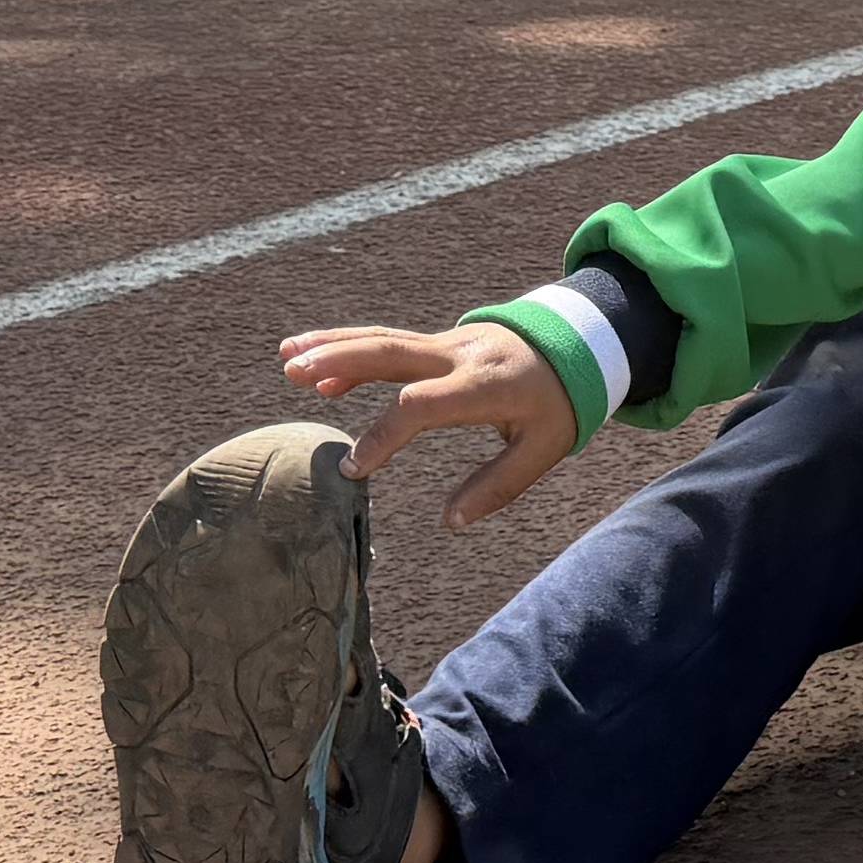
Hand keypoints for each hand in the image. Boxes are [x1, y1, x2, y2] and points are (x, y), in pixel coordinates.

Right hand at [281, 318, 586, 528]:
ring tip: (286, 357)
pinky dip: (350, 346)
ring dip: (333, 346)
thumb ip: (498, 486)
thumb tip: (451, 523)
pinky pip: (388, 341)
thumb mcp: (544, 449)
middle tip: (295, 376)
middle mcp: (460, 356)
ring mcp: (446, 342)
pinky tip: (314, 363)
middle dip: (341, 362)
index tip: (355, 471)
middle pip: (393, 352)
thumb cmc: (558, 403)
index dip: (385, 434)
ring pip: (383, 339)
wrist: (576, 344)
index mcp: (486, 385)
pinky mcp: (437, 342)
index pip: (422, 404)